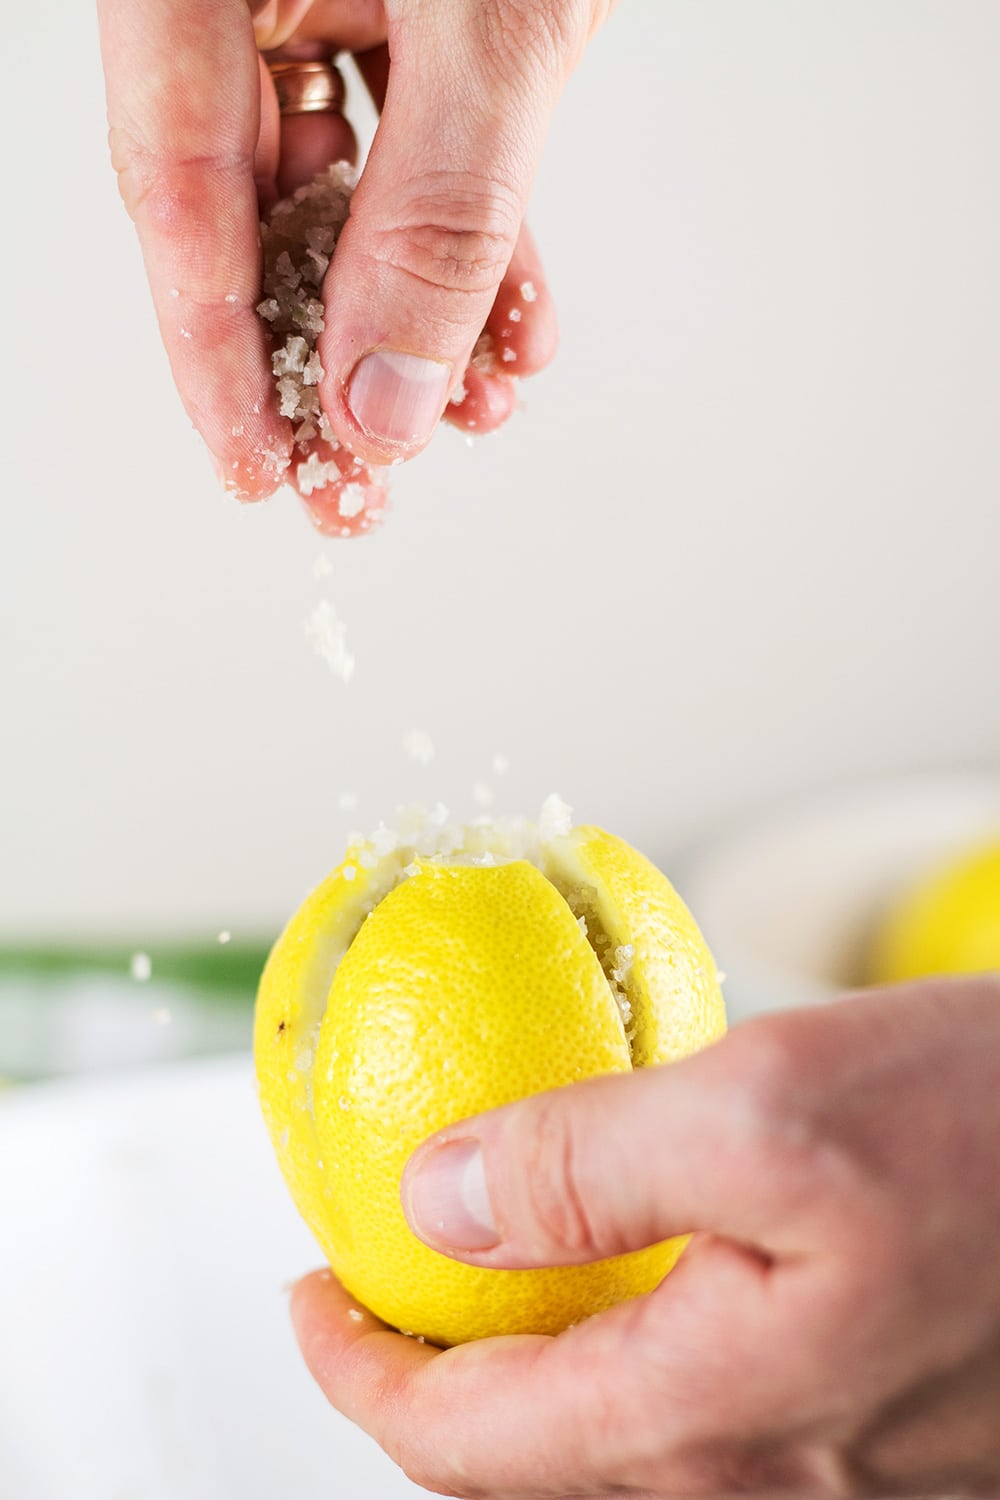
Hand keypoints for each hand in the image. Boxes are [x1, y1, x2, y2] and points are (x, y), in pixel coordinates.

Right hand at [97, 2, 606, 524]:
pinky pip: (410, 147)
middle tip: (353, 484)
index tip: (260, 467)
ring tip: (467, 411)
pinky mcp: (392, 8)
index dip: (215, 351)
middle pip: (247, 210)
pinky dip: (463, 238)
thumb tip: (381, 399)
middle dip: (323, 361)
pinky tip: (508, 325)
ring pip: (339, 194)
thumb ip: (438, 209)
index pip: (177, 186)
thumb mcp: (493, 29)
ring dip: (412, 317)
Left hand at [292, 976, 999, 1496]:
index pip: (463, 1444)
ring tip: (484, 1257)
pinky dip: (621, 1342)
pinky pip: (701, 1409)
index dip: (358, 1370)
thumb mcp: (771, 1104)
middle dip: (429, 1370)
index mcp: (716, 1416)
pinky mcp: (873, 1422)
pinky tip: (626, 1259)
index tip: (312, 1290)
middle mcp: (767, 1472)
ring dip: (525, 1358)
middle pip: (529, 1458)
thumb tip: (438, 1203)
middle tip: (380, 1272)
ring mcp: (827, 1460)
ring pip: (613, 1438)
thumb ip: (587, 1164)